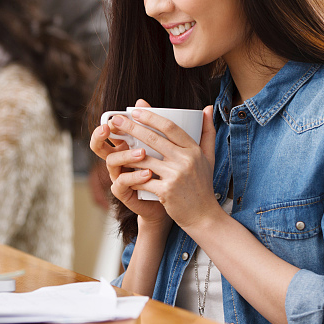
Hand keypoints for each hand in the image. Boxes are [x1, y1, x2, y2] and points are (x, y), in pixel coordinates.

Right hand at [89, 101, 168, 225]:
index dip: (107, 124)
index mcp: (125, 146)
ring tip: (142, 153)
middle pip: (99, 146)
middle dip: (99, 136)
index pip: (110, 132)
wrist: (173, 200)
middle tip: (109, 128)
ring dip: (125, 156)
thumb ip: (154, 125)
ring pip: (111, 162)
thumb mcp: (164, 146)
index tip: (114, 116)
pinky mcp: (123, 192)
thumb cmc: (167, 171)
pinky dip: (133, 177)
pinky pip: (121, 183)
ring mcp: (118, 175)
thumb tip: (142, 100)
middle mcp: (118, 160)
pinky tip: (147, 174)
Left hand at [102, 100, 218, 230]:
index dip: (150, 116)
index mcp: (193, 150)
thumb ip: (207, 132)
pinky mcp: (166, 191)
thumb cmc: (202, 185)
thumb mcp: (208, 157)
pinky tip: (122, 172)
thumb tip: (207, 107)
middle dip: (131, 127)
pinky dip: (131, 176)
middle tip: (116, 120)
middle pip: (153, 138)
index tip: (135, 110)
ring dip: (127, 153)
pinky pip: (142, 179)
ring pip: (144, 159)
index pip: (170, 127)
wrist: (203, 216)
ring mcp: (175, 175)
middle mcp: (185, 160)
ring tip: (115, 146)